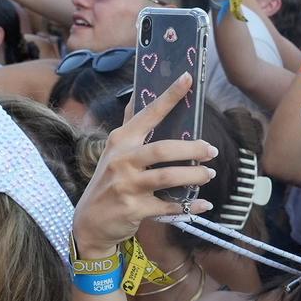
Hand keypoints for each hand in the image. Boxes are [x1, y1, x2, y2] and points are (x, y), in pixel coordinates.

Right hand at [71, 73, 218, 254]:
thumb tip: (137, 96)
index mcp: (121, 141)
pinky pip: (169, 207)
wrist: (89, 221)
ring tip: (208, 174)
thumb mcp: (113, 152)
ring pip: (168, 177)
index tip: (188, 79)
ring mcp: (127, 186)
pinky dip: (189, 206)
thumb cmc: (108, 182)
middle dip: (192, 149)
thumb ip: (130, 127)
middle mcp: (122, 160)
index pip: (148, 113)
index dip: (169, 96)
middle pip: (163, 149)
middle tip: (211, 150)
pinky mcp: (134, 209)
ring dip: (193, 176)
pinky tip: (203, 205)